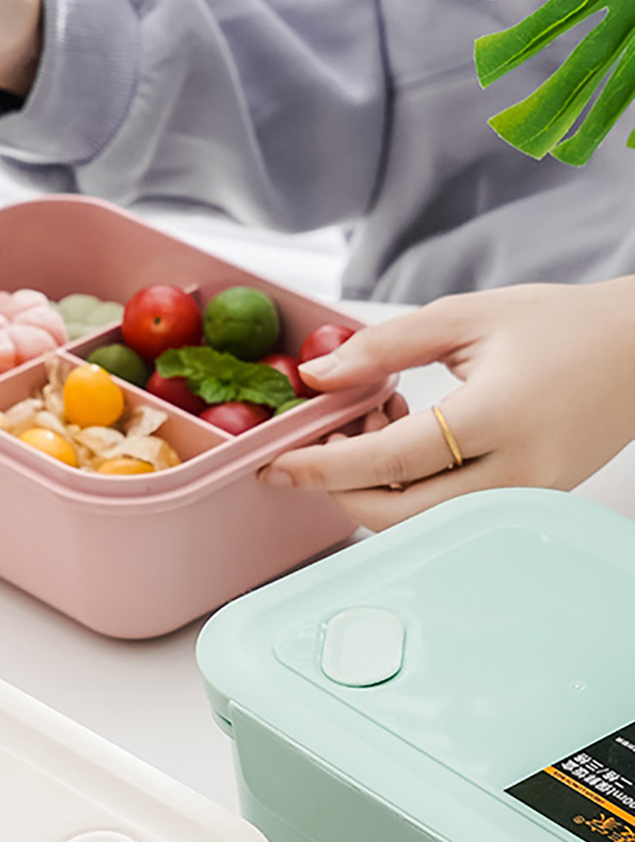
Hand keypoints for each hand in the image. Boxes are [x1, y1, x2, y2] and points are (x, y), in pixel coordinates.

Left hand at [259, 277, 634, 528]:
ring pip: (417, 524)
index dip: (324, 466)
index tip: (278, 463)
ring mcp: (521, 500)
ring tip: (378, 418)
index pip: (391, 460)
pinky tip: (407, 436)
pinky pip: (444, 516)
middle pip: (396, 513)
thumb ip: (385, 347)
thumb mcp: (467, 317)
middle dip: (340, 484)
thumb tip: (319, 376)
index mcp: (500, 417)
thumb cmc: (562, 328)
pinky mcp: (521, 508)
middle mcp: (514, 473)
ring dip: (373, 485)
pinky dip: (408, 488)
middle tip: (328, 433)